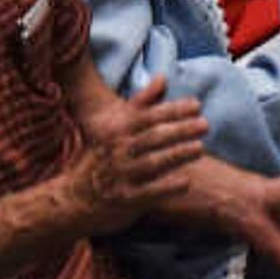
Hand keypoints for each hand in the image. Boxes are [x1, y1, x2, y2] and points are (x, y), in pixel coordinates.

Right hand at [67, 78, 209, 230]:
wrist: (74, 199)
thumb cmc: (101, 158)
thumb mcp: (115, 126)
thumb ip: (141, 103)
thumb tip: (163, 78)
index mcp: (116, 130)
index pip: (148, 116)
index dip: (173, 109)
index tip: (196, 105)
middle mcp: (117, 151)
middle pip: (153, 137)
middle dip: (180, 129)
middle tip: (205, 124)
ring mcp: (120, 176)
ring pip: (153, 163)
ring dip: (177, 154)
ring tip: (200, 148)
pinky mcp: (124, 200)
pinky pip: (150, 192)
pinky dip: (168, 187)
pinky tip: (187, 182)